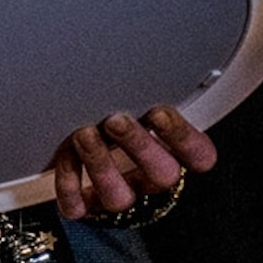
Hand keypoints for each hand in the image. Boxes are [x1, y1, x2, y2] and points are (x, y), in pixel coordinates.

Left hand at [48, 105, 217, 220]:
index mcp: (174, 154)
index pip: (199, 155)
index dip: (182, 137)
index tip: (158, 112)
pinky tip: (64, 160)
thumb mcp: (143, 102)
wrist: (93, 149)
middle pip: (162, 174)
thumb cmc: (124, 116)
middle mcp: (151, 179)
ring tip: (84, 134)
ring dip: (101, 165)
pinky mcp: (88, 205)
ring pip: (119, 197)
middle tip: (116, 120)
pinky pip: (78, 207)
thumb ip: (148, 92)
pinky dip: (68, 187)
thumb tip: (142, 55)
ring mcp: (121, 194)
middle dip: (139, 146)